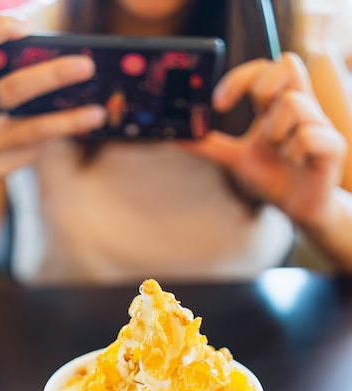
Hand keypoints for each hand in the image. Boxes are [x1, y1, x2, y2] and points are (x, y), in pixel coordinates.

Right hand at [0, 13, 106, 181]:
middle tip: (86, 65)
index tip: (26, 23)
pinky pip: (32, 150)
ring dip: (69, 121)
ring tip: (99, 113)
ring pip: (32, 129)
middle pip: (12, 89)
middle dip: (52, 76)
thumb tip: (53, 54)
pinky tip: (71, 130)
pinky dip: (53, 137)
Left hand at [184, 53, 346, 227]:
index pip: (264, 67)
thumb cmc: (273, 177)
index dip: (239, 78)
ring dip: (274, 133)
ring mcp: (319, 124)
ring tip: (279, 153)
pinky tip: (295, 164)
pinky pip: (308, 136)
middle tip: (256, 121)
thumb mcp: (236, 159)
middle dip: (262, 90)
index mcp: (277, 105)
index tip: (218, 103)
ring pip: (293, 104)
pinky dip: (293, 153)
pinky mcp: (332, 145)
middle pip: (288, 63)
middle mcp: (301, 107)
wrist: (299, 208)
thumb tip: (176, 137)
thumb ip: (209, 146)